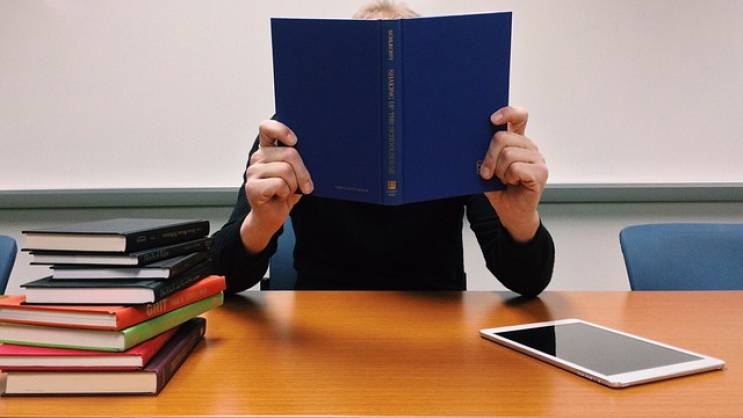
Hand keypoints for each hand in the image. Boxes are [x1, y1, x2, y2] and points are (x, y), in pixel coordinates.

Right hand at [240, 120, 312, 253]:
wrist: (272, 217)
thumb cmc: (285, 193)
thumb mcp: (296, 173)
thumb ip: (298, 159)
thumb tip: (318, 151)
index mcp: (267, 149)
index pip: (267, 127)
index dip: (281, 130)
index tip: (294, 141)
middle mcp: (258, 157)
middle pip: (289, 153)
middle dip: (303, 172)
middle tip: (306, 186)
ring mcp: (252, 171)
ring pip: (286, 170)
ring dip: (294, 185)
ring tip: (288, 191)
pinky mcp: (252, 187)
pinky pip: (279, 184)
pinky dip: (285, 193)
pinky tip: (279, 197)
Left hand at [479, 106, 547, 241]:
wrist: (510, 213)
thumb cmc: (499, 190)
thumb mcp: (487, 169)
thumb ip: (484, 154)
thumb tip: (470, 142)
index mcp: (517, 141)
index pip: (519, 116)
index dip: (507, 113)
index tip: (492, 120)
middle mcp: (529, 146)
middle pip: (502, 137)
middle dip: (488, 157)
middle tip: (486, 173)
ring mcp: (537, 158)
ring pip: (508, 154)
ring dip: (499, 171)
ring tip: (503, 179)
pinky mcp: (541, 172)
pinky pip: (516, 168)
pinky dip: (508, 178)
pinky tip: (512, 183)